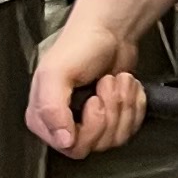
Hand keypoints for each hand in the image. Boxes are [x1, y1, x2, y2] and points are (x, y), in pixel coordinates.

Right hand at [28, 2, 148, 157]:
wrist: (111, 31)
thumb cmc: (81, 45)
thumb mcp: (56, 73)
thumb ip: (51, 108)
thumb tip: (62, 139)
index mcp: (43, 117)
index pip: (71, 147)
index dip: (90, 126)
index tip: (93, 100)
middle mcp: (64, 123)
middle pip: (97, 144)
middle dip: (111, 111)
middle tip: (106, 84)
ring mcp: (90, 122)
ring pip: (116, 138)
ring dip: (124, 104)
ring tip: (116, 81)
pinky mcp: (113, 118)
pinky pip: (130, 128)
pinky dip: (135, 104)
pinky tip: (125, 86)